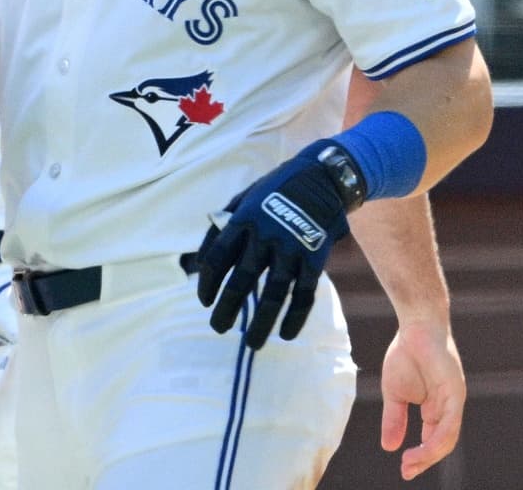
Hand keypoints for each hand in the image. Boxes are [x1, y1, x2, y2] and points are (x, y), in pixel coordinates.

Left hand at [197, 142, 351, 350]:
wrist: (321, 178)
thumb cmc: (274, 190)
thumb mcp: (243, 198)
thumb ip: (222, 227)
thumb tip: (201, 261)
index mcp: (242, 220)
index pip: (217, 257)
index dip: (207, 282)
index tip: (204, 301)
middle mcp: (264, 236)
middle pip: (241, 280)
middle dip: (227, 308)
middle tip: (218, 328)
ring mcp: (291, 249)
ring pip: (273, 294)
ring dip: (262, 322)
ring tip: (252, 343)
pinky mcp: (314, 259)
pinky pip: (304, 295)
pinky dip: (295, 317)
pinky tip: (285, 334)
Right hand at [379, 319, 465, 479]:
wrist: (414, 326)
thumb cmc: (406, 354)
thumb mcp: (394, 393)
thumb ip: (394, 419)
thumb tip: (388, 447)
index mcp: (436, 409)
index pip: (432, 440)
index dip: (419, 457)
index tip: (404, 470)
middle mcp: (448, 408)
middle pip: (441, 443)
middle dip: (424, 460)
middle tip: (407, 471)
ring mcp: (454, 401)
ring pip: (447, 437)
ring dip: (429, 454)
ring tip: (410, 463)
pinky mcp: (455, 393)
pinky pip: (450, 423)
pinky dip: (438, 439)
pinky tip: (424, 448)